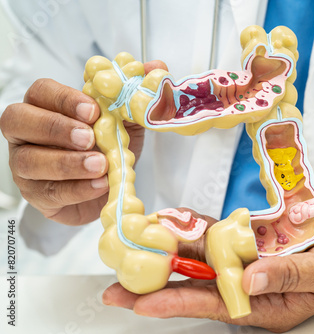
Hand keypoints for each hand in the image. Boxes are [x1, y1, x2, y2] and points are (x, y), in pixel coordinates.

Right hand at [0, 61, 166, 224]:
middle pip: (19, 120)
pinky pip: (47, 192)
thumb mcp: (125, 122)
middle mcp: (27, 133)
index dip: (65, 99)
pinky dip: (76, 189)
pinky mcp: (35, 194)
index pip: (42, 92)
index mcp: (46, 106)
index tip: (93, 110)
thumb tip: (155, 67)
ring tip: (99, 165)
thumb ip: (134, 96)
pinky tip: (99, 185)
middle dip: (56, 127)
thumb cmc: (106, 150)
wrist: (106, 190)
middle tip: (90, 138)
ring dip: (67, 162)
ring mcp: (25, 165)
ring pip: (29, 160)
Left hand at [102, 216, 313, 331]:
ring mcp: (247, 266)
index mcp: (267, 307)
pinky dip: (194, 232)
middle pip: (197, 290)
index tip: (142, 305)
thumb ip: (288, 276)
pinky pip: (216, 240)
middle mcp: (249, 290)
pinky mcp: (248, 246)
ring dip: (169, 257)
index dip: (179, 304)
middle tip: (115, 293)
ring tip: (133, 253)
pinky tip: (171, 226)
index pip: (216, 307)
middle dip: (156, 291)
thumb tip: (249, 281)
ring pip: (201, 263)